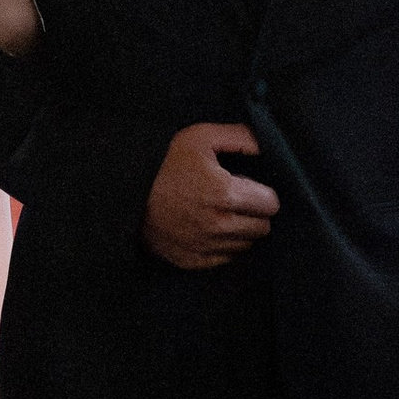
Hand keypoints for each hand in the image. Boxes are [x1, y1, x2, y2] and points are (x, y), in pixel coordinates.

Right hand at [143, 123, 280, 270]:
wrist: (126, 193)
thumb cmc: (164, 163)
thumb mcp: (201, 138)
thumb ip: (241, 138)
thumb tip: (269, 146)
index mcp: (226, 194)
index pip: (271, 204)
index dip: (264, 193)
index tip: (250, 187)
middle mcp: (219, 226)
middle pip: (263, 227)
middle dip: (255, 213)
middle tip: (238, 200)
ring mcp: (206, 247)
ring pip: (246, 244)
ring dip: (241, 230)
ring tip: (221, 213)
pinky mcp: (194, 261)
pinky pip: (226, 258)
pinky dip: (224, 245)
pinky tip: (209, 227)